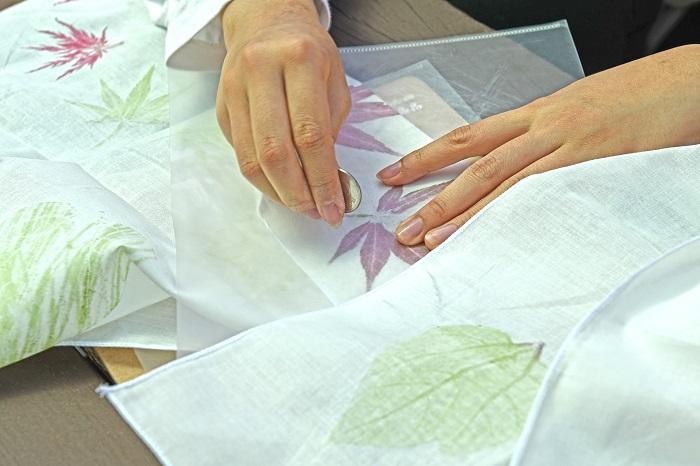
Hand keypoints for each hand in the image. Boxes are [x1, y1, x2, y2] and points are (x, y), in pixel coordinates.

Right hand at [217, 0, 350, 225]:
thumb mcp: (334, 81)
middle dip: (299, 193)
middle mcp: (261, 71)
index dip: (323, 180)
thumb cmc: (307, 52)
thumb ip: (333, 131)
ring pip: (252, 159)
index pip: (311, 135)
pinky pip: (239, 154)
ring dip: (279, 192)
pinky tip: (281, 186)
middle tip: (316, 212)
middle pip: (276, 152)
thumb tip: (332, 185)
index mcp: (299, 60)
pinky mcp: (221, 106)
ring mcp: (234, 88)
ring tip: (301, 204)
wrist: (265, 21)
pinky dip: (262, 179)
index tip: (335, 207)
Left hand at [378, 45, 699, 248]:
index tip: (397, 175)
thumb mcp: (580, 112)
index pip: (468, 138)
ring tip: (432, 240)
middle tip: (403, 227)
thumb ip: (546, 140)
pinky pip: (546, 194)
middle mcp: (544, 128)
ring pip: (502, 181)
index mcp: (538, 115)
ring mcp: (568, 146)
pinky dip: (515, 217)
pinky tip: (493, 238)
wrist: (691, 81)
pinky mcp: (596, 165)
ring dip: (464, 213)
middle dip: (434, 197)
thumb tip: (518, 169)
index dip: (427, 157)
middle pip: (474, 164)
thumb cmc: (640, 96)